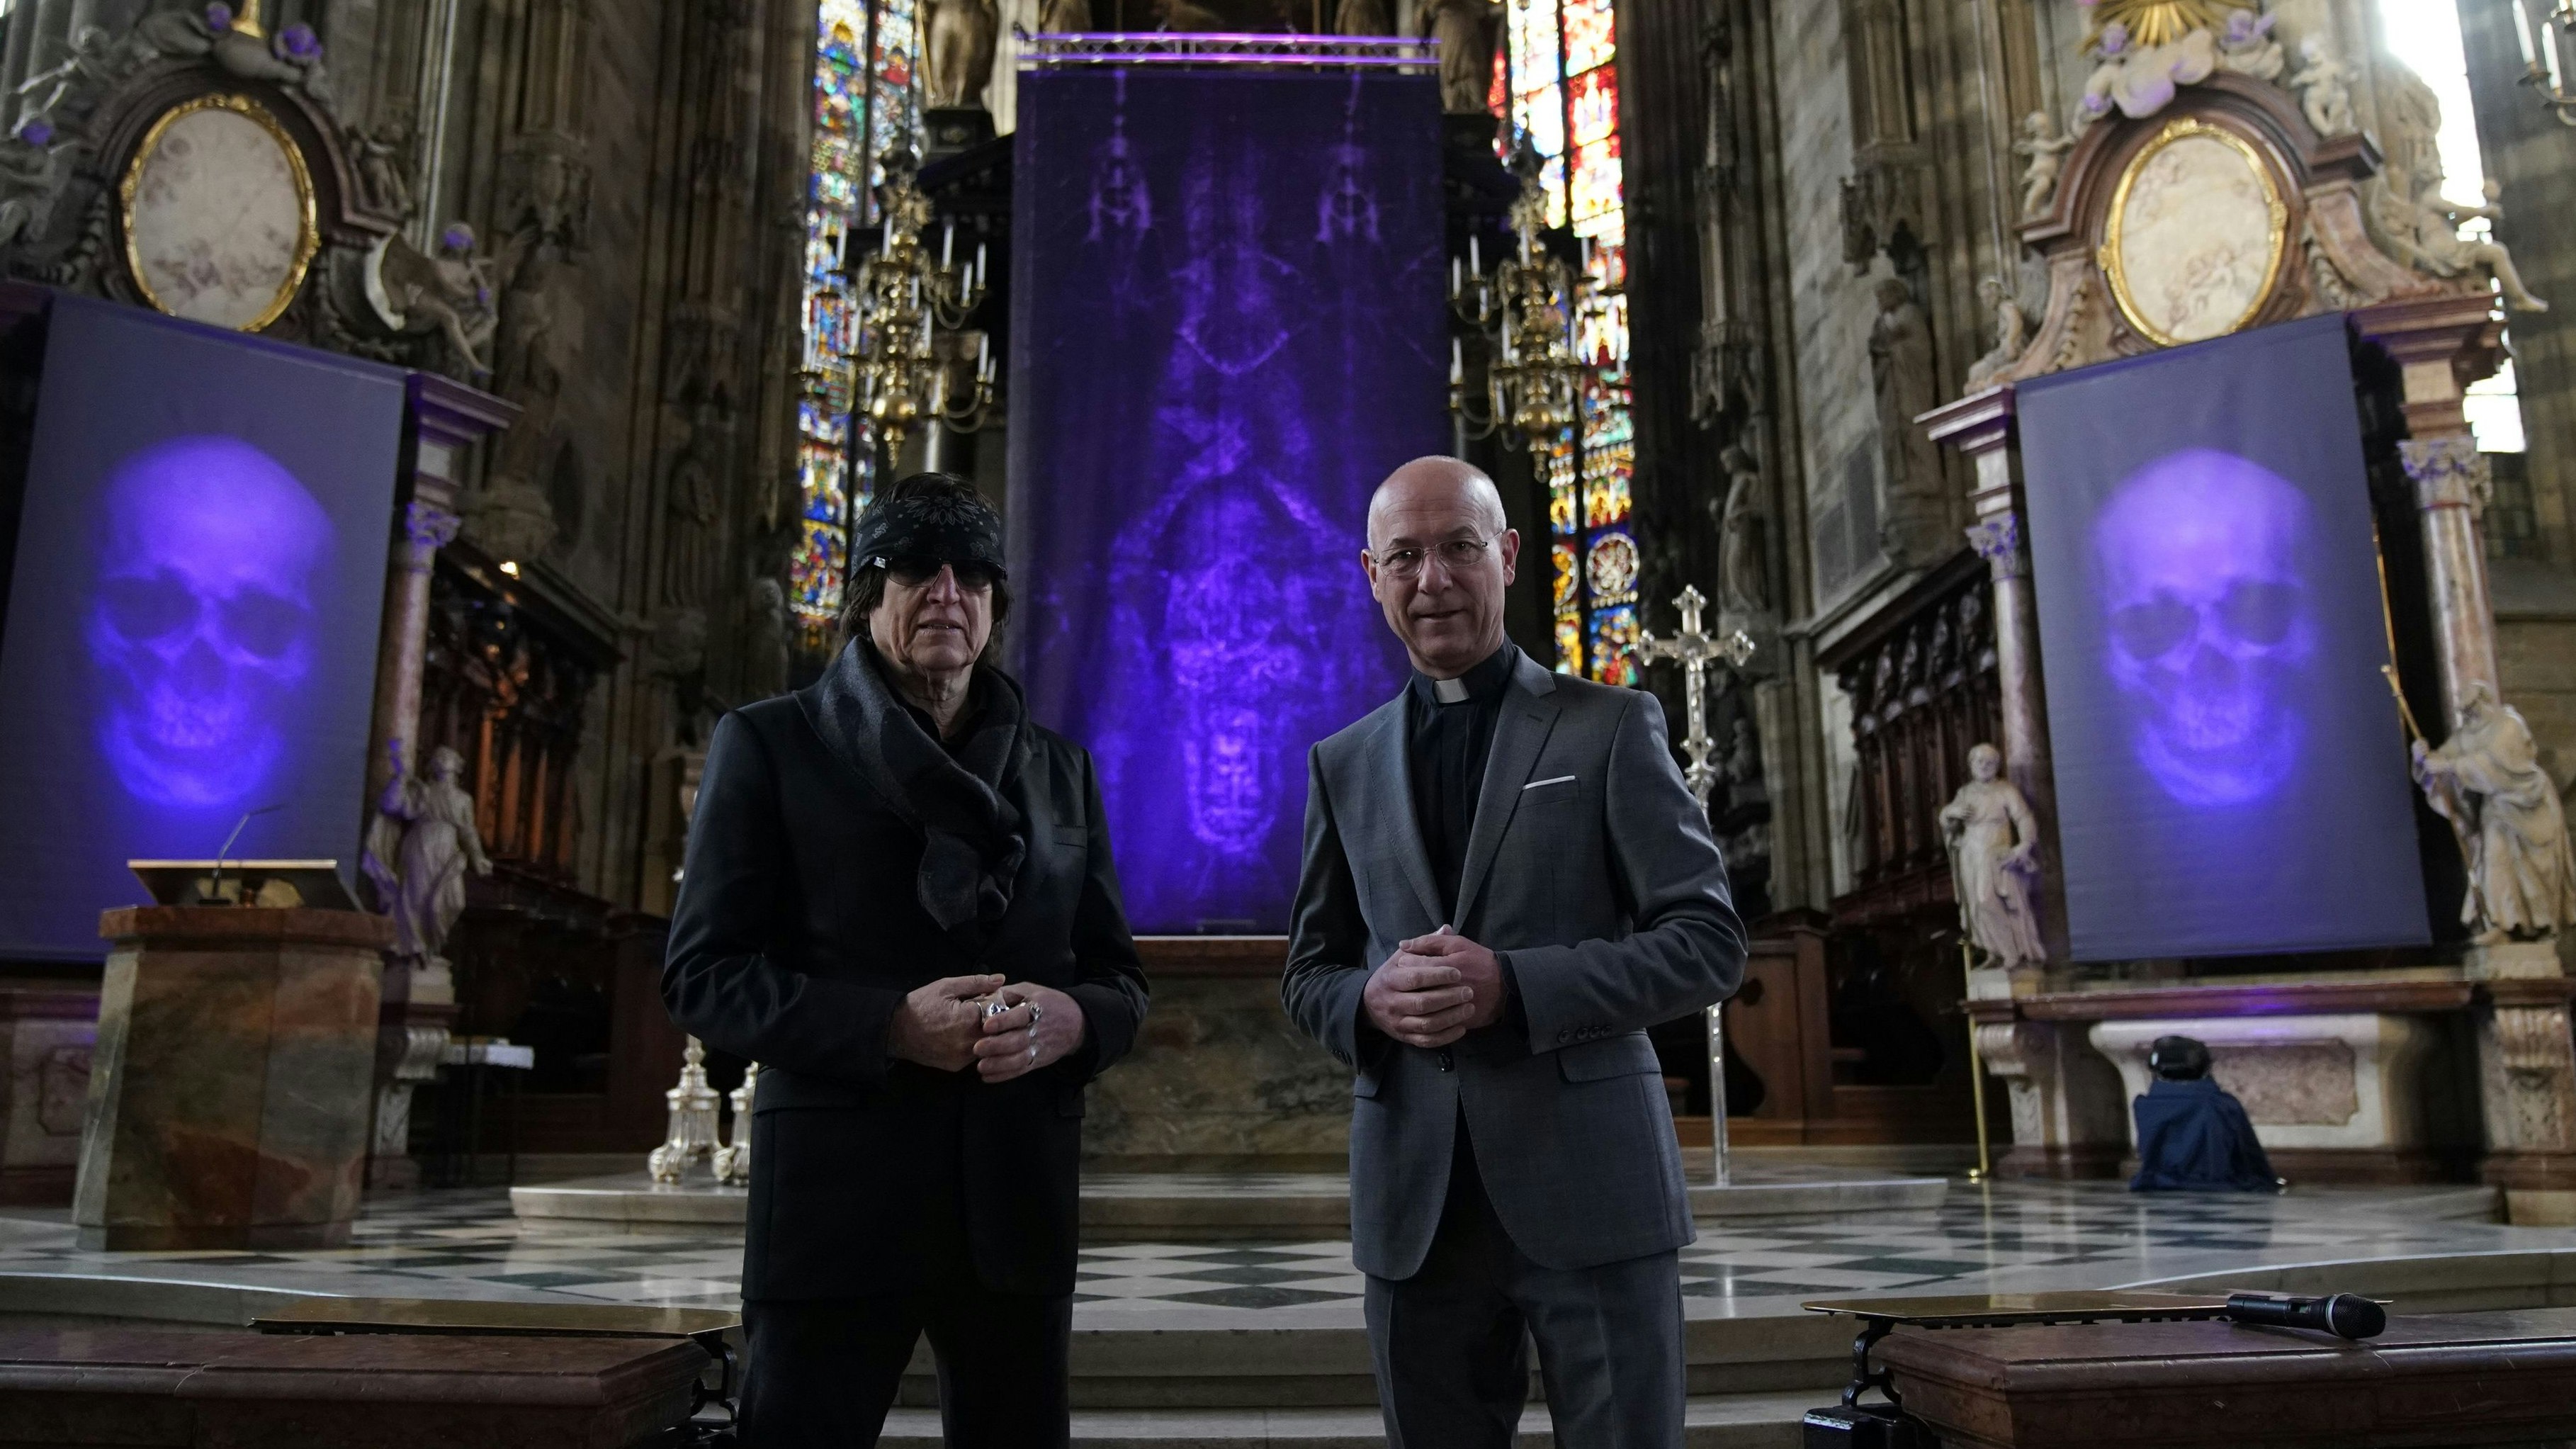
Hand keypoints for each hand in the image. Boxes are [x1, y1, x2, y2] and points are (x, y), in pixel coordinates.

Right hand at [887, 973, 1003, 1071]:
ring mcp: (962, 1057)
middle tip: (986, 1011)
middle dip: (995, 1021)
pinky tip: (963, 1035)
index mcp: (969, 1019)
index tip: (993, 999)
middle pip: (997, 1032)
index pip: (1000, 1011)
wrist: (895, 1030)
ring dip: (986, 1035)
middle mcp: (968, 1042)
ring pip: (988, 1045)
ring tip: (973, 1023)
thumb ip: (976, 983)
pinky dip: (974, 1045)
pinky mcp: (956, 1066)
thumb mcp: (947, 986)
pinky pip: (974, 1055)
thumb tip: (1000, 979)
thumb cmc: (921, 1004)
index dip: (999, 1003)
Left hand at [973, 982, 1087, 1081]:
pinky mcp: (1038, 1061)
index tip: (986, 1025)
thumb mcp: (1030, 990)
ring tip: (980, 1066)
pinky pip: (1021, 1070)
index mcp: (1036, 1008)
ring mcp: (1039, 1048)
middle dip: (997, 1046)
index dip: (1004, 1021)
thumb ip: (1008, 993)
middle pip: (1018, 1041)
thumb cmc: (1047, 1003)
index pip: (1020, 1016)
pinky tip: (987, 1077)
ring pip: (1019, 1059)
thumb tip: (984, 997)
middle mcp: (1038, 1030)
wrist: (1076, 1023)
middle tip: (977, 1048)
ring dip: (999, 1064)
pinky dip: (1004, 1075)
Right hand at [1363, 937, 1474, 1048]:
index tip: (1458, 973)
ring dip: (1451, 1017)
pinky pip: (1427, 1041)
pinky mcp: (1405, 1038)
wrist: (1369, 1004)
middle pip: (1422, 1003)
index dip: (1438, 975)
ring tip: (1469, 1007)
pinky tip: (1461, 1027)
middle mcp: (1392, 1003)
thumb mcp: (1400, 958)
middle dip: (1448, 997)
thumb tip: (1445, 928)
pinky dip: (1446, 1036)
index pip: (1415, 978)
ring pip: (1426, 1024)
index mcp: (1390, 980)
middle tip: (1468, 991)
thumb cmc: (1392, 977)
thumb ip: (1423, 945)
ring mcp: (1398, 1022)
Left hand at [1398, 926, 1507, 1030]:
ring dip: (1413, 1003)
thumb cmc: (1480, 961)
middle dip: (1406, 985)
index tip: (1403, 962)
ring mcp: (1455, 1007)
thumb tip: (1404, 944)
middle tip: (1403, 981)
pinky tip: (1422, 1012)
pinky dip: (1426, 1019)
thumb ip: (1431, 942)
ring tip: (1410, 995)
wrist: (1506, 987)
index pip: (1417, 966)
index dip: (1406, 964)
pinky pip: (1436, 1025)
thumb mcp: (1459, 944)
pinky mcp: (1459, 1021)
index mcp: (1450, 967)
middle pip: (1418, 989)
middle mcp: (1451, 988)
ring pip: (1425, 1010)